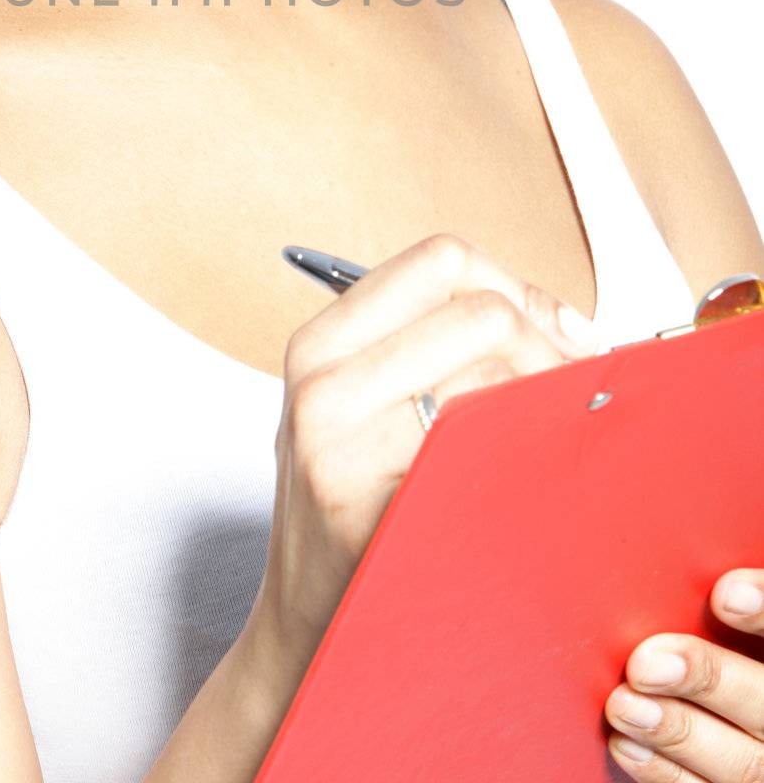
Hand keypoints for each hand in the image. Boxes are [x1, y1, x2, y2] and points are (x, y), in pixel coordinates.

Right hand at [245, 232, 602, 690]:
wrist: (304, 623)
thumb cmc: (353, 507)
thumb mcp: (361, 403)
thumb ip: (431, 345)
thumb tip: (561, 322)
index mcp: (321, 341)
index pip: (442, 260)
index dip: (518, 287)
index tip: (558, 335)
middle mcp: (322, 382)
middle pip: (481, 312)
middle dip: (550, 346)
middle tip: (578, 391)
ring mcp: (342, 447)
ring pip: (494, 380)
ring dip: (552, 404)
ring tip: (561, 435)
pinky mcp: (371, 510)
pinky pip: (487, 457)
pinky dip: (531, 461)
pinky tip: (533, 484)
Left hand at [606, 567, 763, 778]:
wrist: (743, 728)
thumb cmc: (732, 657)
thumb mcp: (743, 635)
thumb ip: (744, 599)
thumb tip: (709, 577)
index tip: (724, 595)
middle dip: (708, 680)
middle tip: (645, 663)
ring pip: (743, 764)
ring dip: (677, 732)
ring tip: (623, 706)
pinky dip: (666, 774)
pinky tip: (627, 745)